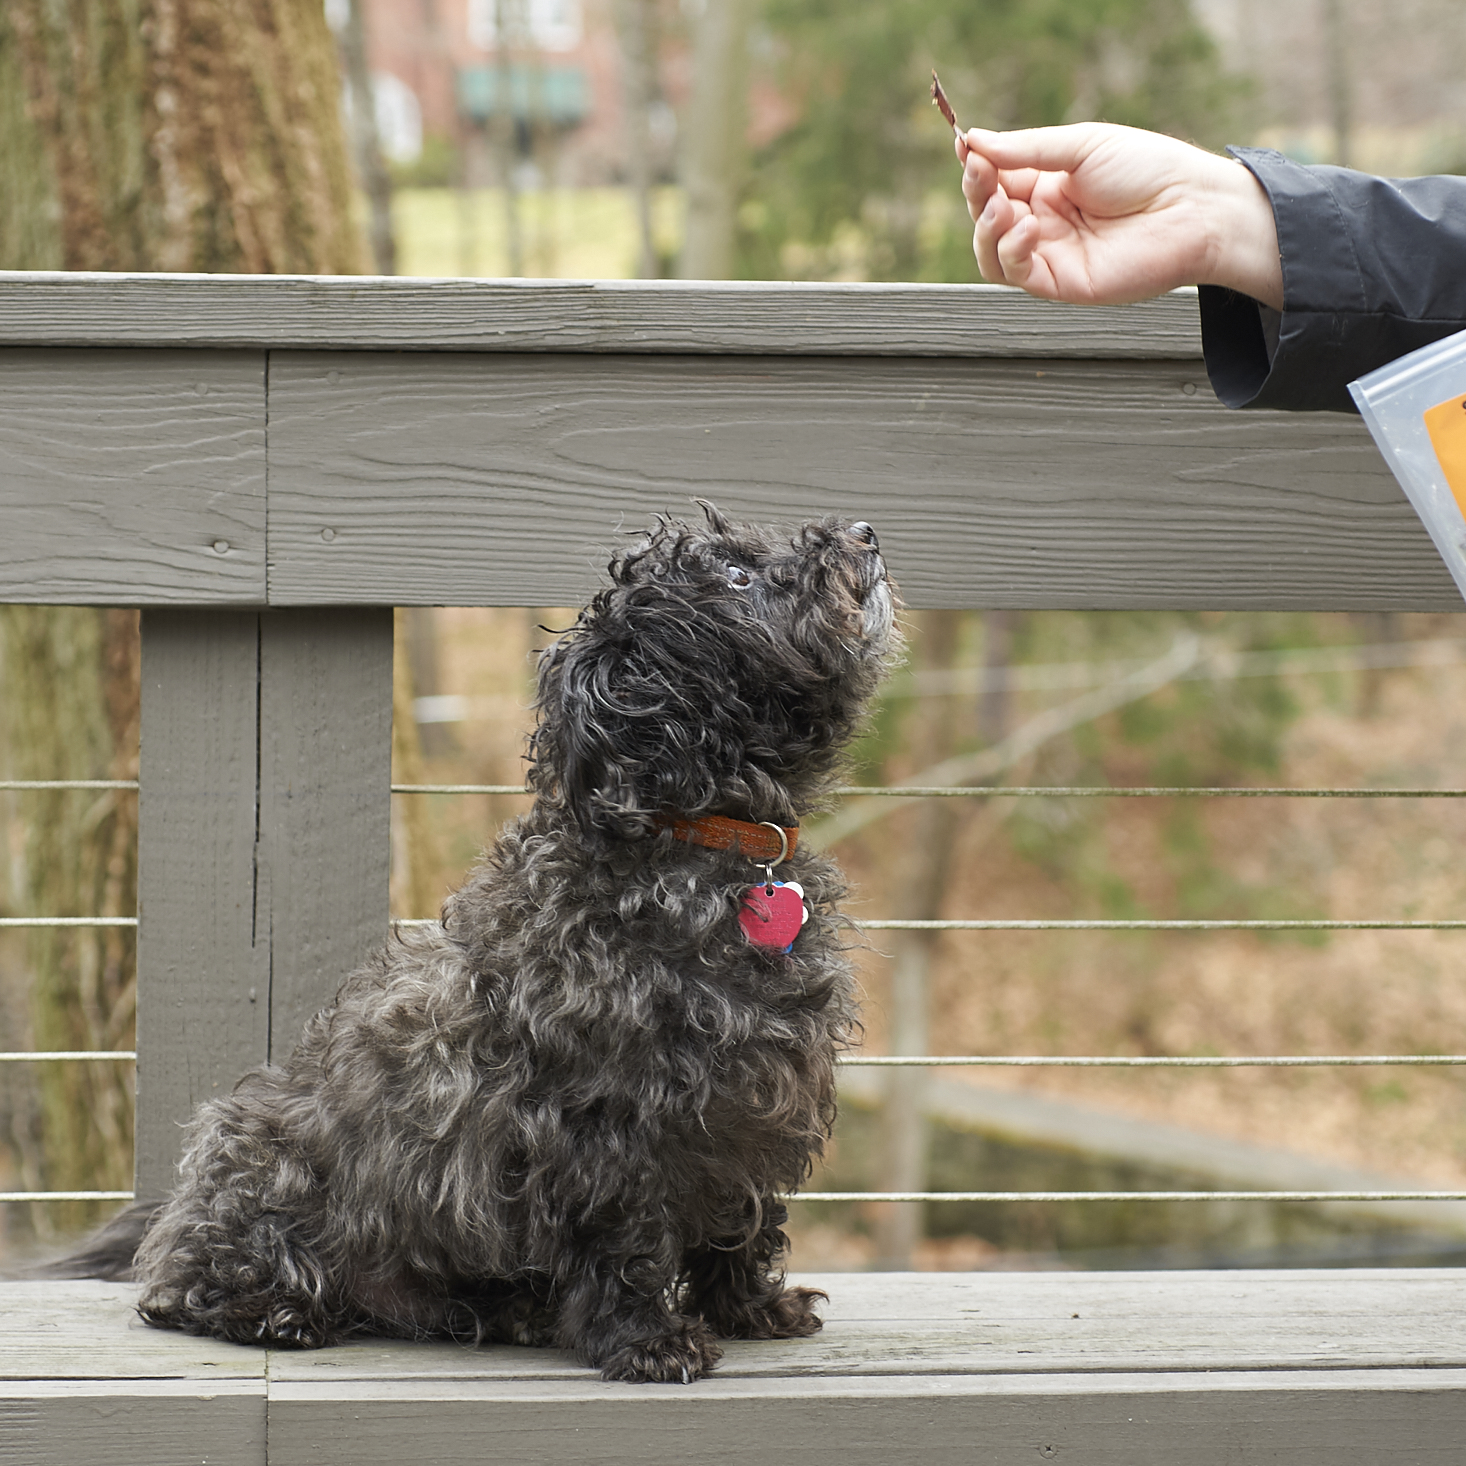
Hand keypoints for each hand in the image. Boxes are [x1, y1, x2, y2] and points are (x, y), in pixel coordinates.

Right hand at [957, 122, 1282, 309]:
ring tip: (999, 207)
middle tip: (979, 171)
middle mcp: (1043, 221)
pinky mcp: (1059, 282)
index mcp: (1046, 185)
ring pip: (989, 251)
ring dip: (984, 227)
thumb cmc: (1147, 170)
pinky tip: (1027, 227)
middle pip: (985, 215)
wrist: (1191, 208)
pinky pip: (1014, 273)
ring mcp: (1049, 253)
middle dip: (976, 192)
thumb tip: (973, 141)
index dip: (976, 166)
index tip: (965, 147)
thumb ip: (1026, 149)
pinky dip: (1010, 250)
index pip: (995, 180)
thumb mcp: (1081, 145)